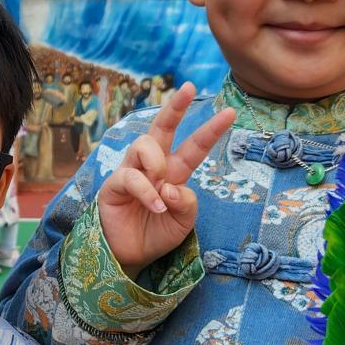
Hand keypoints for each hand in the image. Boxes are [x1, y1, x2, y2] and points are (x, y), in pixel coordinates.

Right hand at [98, 84, 235, 276]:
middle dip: (175, 107)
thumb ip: (187, 202)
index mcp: (173, 172)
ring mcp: (131, 172)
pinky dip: (146, 190)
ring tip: (162, 183)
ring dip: (157, 160)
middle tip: (189, 87)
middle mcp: (152, 167)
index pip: (193, 146)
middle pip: (161, 128)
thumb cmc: (157, 234)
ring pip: (144, 145)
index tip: (230, 112)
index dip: (210, 130)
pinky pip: (130, 176)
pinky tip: (155, 206)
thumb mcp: (184, 222)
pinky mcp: (114, 185)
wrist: (130, 256)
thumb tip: (172, 186)